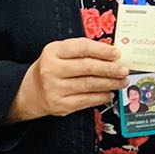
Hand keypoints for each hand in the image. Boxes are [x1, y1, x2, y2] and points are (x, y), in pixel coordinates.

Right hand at [7, 39, 126, 122]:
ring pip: (89, 85)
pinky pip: (86, 100)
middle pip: (87, 67)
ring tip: (121, 81)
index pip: (82, 48)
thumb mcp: (61, 53)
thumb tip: (113, 55)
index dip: (102, 50)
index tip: (117, 53)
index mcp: (53, 51)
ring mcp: (54, 89)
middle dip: (110, 69)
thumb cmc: (52, 68)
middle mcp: (51, 69)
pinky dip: (101, 97)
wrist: (30, 92)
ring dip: (110, 83)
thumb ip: (83, 51)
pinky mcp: (59, 105)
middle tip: (124, 70)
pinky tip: (109, 93)